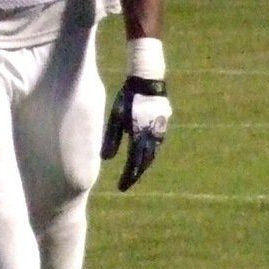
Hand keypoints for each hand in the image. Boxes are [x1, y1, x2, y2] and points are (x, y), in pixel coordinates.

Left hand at [101, 76, 171, 190]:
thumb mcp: (116, 118)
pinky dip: (149, 152)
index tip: (122, 188)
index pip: (134, 163)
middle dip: (135, 173)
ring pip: (152, 153)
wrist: (147, 80)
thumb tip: (105, 159)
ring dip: (143, 164)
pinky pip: (156, 143)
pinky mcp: (162, 124)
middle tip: (126, 184)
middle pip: (144, 161)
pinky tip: (144, 156)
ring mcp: (160, 130)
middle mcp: (152, 136)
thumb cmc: (127, 98)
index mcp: (139, 135)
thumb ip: (112, 138)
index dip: (128, 176)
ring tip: (134, 173)